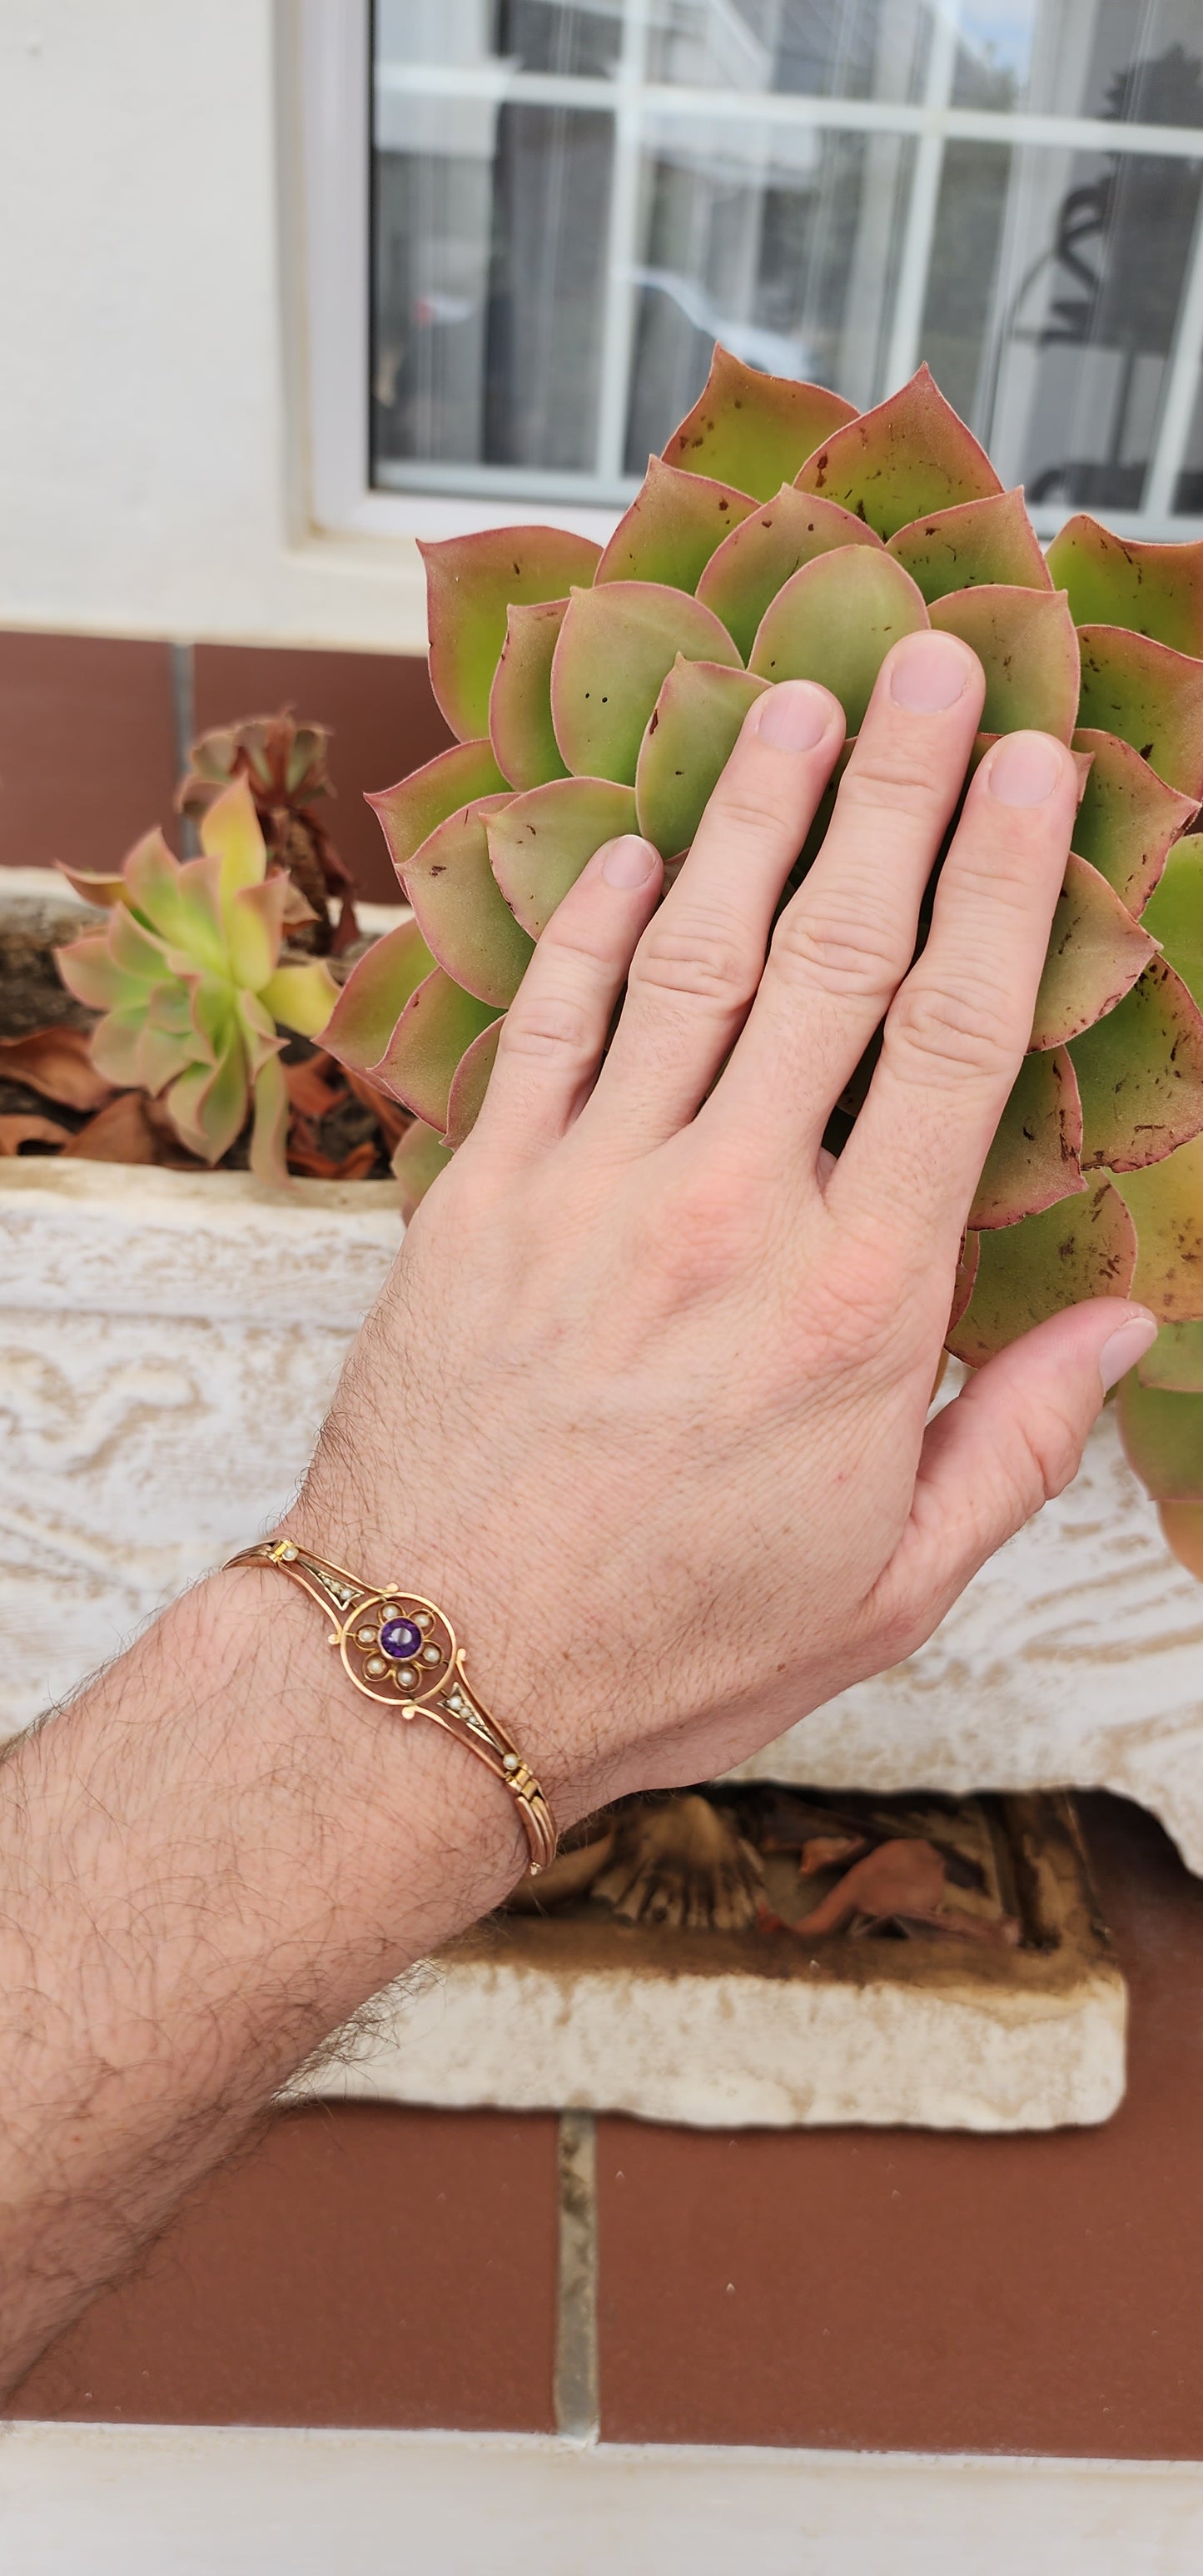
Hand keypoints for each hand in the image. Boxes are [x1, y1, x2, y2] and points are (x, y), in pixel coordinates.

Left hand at [288, 627, 1155, 1826]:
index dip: (1004, 886)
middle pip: (837, 957)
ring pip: (693, 956)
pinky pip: (553, 1024)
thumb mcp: (890, 1585)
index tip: (1035, 774)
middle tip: (932, 664)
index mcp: (858, 1304)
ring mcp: (594, 1188)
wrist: (431, 1675)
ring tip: (799, 704)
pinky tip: (637, 847)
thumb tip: (1117, 1324)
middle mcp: (731, 1212)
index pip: (957, 1043)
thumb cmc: (669, 1643)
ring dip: (752, 816)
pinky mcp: (484, 1196)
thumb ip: (1016, 1442)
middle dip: (896, 793)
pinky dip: (596, 926)